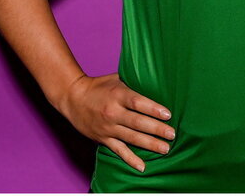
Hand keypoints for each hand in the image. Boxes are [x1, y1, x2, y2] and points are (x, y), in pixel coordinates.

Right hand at [57, 73, 174, 172]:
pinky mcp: (103, 138)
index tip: (168, 114)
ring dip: (150, 144)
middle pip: (137, 122)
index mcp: (117, 95)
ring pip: (131, 138)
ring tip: (165, 148)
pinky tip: (142, 166)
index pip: (138, 102)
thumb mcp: (116, 78)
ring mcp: (108, 127)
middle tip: (172, 134)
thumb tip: (157, 80)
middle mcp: (113, 112)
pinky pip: (119, 150)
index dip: (153, 109)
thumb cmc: (99, 86)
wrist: (73, 98)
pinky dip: (130, 159)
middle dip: (156, 129)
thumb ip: (134, 82)